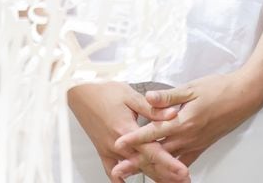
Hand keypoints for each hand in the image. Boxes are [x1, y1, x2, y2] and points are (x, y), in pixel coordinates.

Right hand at [68, 81, 187, 181]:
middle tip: (182, 180)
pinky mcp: (102, 151)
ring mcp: (109, 150)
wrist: (80, 92)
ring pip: (134, 169)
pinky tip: (129, 182)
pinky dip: (123, 178)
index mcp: (127, 130)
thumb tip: (173, 114)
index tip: (183, 171)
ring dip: (152, 176)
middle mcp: (118, 145)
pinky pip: (112, 171)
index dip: (169, 163)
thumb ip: (153, 108)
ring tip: (168, 181)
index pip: (152, 151)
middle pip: (146, 165)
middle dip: (166, 175)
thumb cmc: (103, 90)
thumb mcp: (130, 95)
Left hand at [112, 70, 262, 177]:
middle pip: (157, 153)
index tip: (119, 143)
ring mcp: (195, 145)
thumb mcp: (192, 88)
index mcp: (183, 121)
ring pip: (169, 161)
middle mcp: (188, 137)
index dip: (135, 138)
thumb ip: (169, 97)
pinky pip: (183, 162)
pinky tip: (163, 174)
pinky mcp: (202, 147)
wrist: (243, 97)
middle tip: (119, 170)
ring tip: (135, 174)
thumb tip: (148, 98)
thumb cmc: (218, 89)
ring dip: (151, 169)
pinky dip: (171, 170)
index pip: (153, 132)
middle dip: (137, 162)